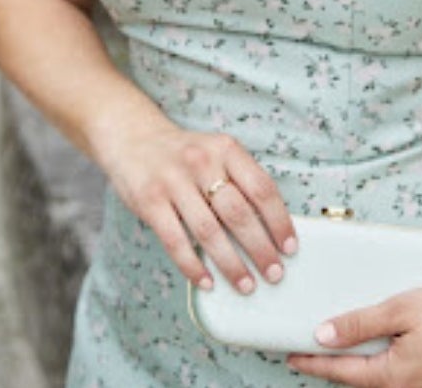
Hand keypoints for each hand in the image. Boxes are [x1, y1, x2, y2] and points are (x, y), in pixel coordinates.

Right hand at [104, 117, 297, 296]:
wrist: (132, 136)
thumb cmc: (184, 155)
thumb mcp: (215, 153)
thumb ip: (238, 182)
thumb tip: (270, 232)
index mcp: (224, 148)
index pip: (261, 188)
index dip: (279, 222)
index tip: (290, 248)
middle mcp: (200, 161)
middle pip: (238, 213)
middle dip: (260, 249)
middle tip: (275, 274)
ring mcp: (172, 180)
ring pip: (209, 231)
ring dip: (232, 264)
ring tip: (246, 285)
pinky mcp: (149, 200)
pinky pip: (176, 241)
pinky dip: (193, 266)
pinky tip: (207, 282)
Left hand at [287, 278, 421, 387]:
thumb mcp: (401, 310)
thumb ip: (359, 324)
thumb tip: (323, 335)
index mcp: (396, 378)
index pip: (342, 373)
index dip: (314, 364)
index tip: (290, 356)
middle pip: (362, 384)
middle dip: (336, 371)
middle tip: (311, 354)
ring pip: (384, 385)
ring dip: (363, 371)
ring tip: (344, 352)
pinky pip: (405, 383)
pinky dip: (388, 370)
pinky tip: (386, 353)